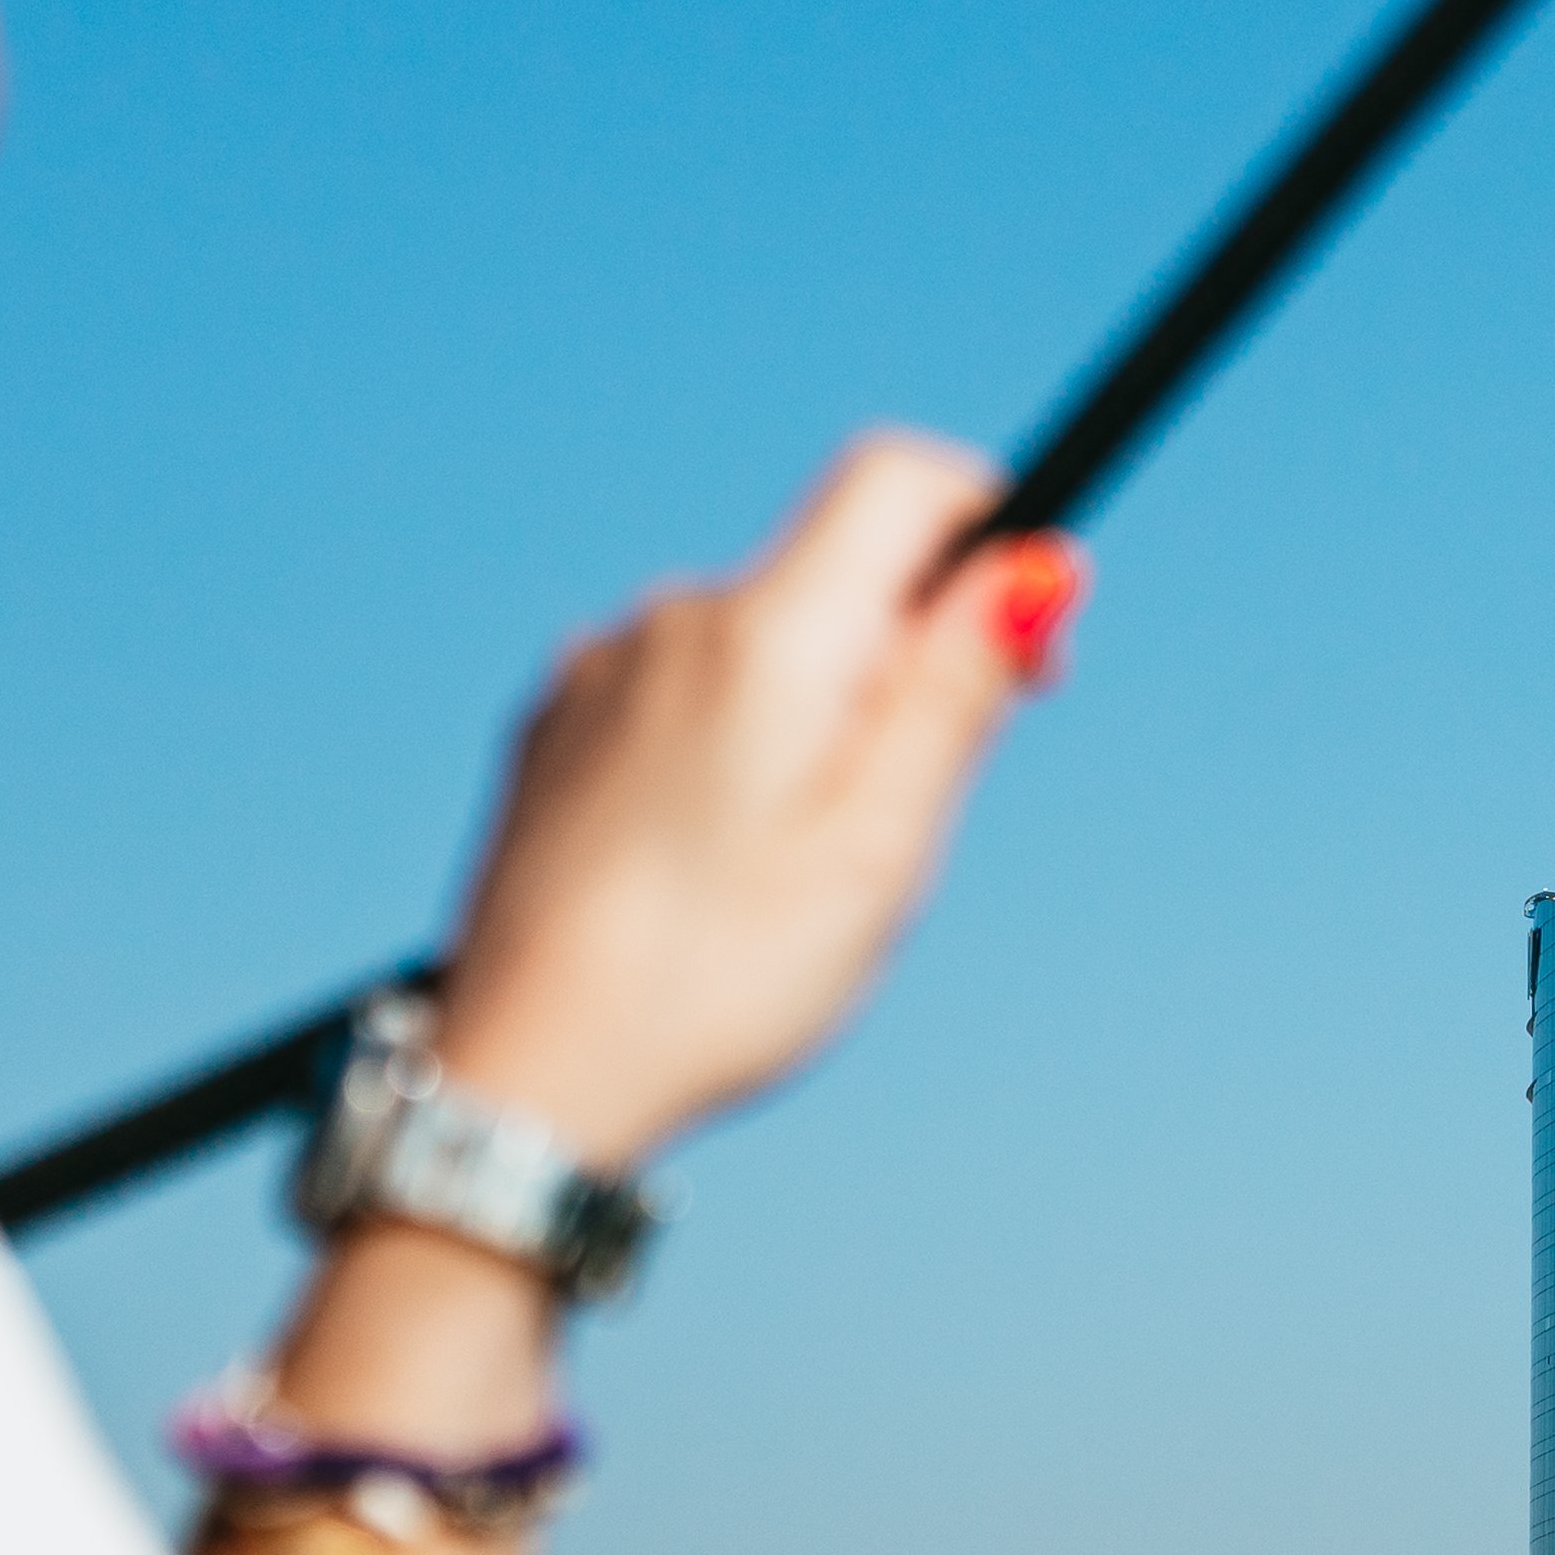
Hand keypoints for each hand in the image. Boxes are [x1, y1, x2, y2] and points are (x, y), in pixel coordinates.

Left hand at [416, 436, 1075, 1173]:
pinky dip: (725, 743)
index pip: (896, 479)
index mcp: (768, 636)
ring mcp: (599, 667)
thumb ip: (953, 692)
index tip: (1020, 633)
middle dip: (899, 656)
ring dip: (808, 712)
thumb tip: (1030, 567)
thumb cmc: (715, 979)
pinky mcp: (552, 724)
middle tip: (901, 812)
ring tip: (784, 864)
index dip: (985, 522)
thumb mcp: (878, 848)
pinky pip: (679, 689)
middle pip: (831, 570)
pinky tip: (706, 861)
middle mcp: (673, 619)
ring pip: (758, 641)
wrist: (523, 1076)